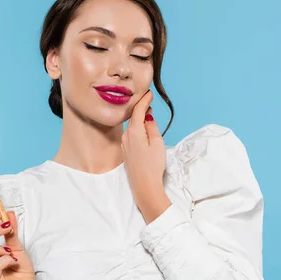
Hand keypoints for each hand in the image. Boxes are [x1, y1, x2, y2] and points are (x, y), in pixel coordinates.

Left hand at [121, 90, 171, 223]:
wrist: (144, 186)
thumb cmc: (153, 165)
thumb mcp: (157, 143)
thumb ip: (152, 127)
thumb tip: (148, 117)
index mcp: (134, 132)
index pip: (138, 111)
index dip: (144, 101)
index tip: (149, 93)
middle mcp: (126, 136)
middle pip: (133, 118)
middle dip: (141, 108)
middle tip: (149, 101)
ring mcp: (124, 144)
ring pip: (131, 127)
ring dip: (139, 119)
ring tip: (148, 113)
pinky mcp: (125, 152)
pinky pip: (130, 135)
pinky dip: (136, 129)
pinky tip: (143, 130)